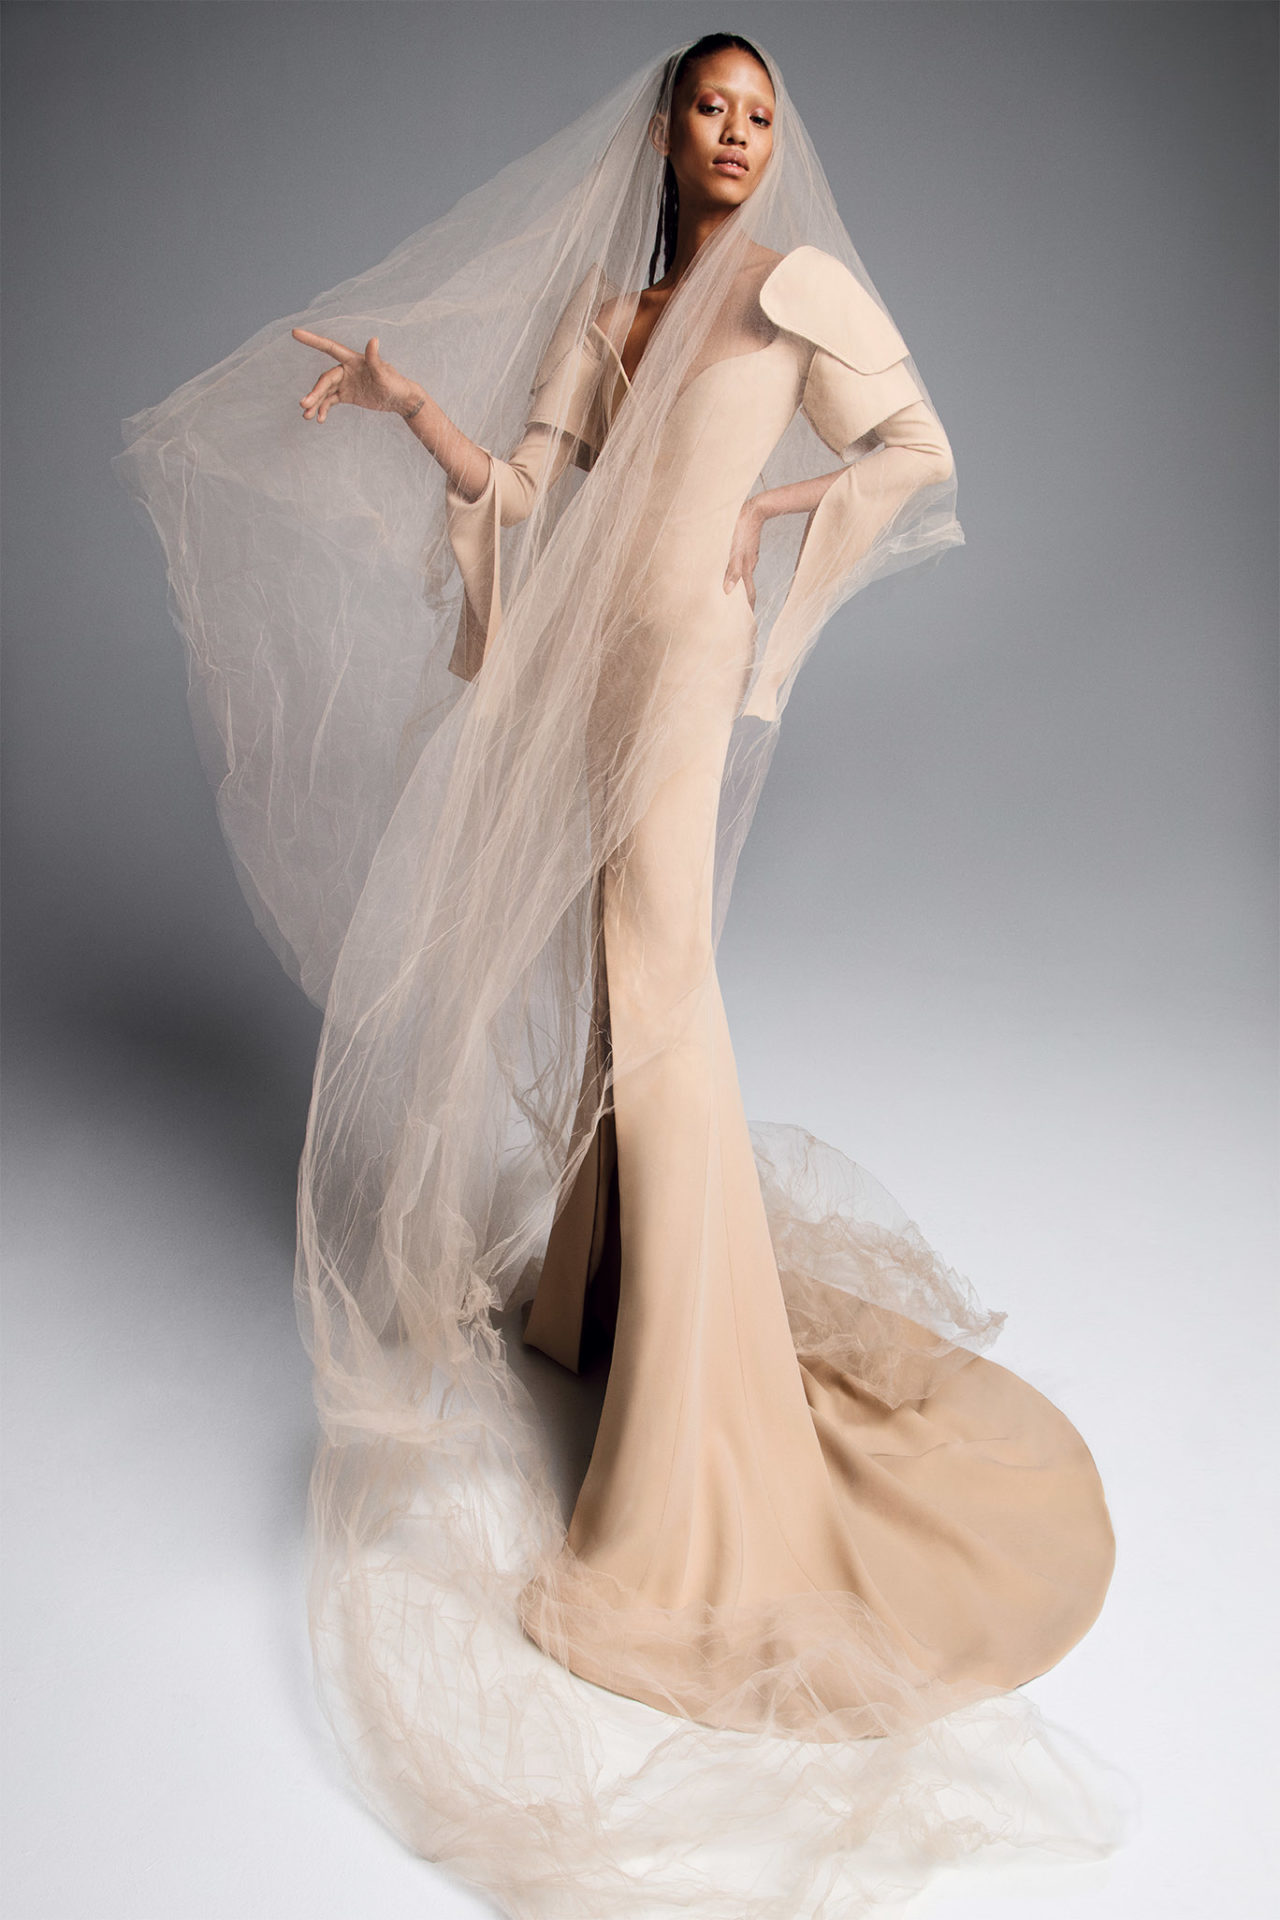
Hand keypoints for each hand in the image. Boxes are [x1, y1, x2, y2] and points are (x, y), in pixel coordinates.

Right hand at [291, 328, 420, 421]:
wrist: (400, 400)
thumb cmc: (394, 383)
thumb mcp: (384, 373)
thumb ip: (375, 358)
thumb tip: (374, 339)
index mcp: (352, 359)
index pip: (328, 347)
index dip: (312, 340)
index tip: (295, 333)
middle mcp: (346, 369)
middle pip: (324, 379)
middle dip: (314, 392)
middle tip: (304, 405)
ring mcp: (345, 383)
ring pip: (324, 392)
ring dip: (315, 403)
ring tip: (307, 417)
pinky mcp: (346, 395)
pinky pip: (330, 401)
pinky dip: (324, 409)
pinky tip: (319, 419)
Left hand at [723, 497, 762, 609]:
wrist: (755, 508)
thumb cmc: (742, 527)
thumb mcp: (735, 550)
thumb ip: (732, 570)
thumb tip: (727, 592)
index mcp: (746, 568)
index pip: (748, 595)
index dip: (747, 610)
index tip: (748, 624)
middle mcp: (748, 565)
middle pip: (746, 589)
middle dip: (744, 604)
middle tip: (740, 618)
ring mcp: (748, 557)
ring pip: (743, 578)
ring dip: (739, 590)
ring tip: (733, 600)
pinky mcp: (746, 549)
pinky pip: (741, 566)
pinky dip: (737, 575)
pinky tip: (732, 574)